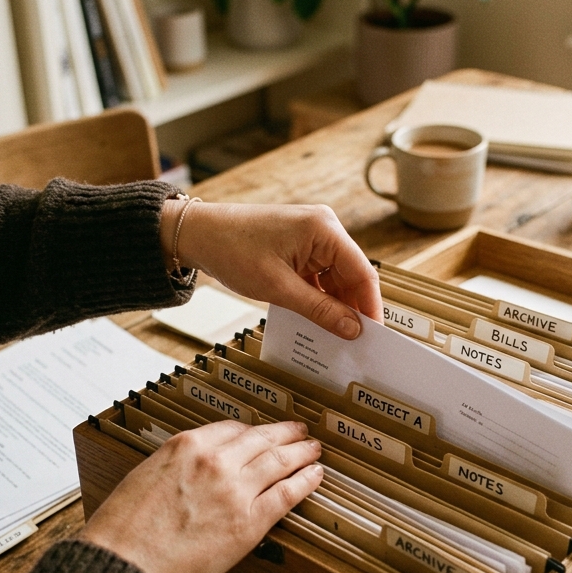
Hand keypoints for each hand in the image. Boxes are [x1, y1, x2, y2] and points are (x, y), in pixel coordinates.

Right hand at [81, 420, 322, 572]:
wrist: (126, 564)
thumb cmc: (123, 530)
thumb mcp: (143, 476)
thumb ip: (174, 467)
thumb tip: (190, 472)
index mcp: (185, 446)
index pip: (230, 429)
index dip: (251, 431)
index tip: (259, 433)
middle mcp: (214, 461)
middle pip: (260, 439)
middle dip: (283, 434)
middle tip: (298, 431)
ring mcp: (235, 489)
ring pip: (279, 461)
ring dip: (301, 452)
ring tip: (313, 449)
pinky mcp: (249, 522)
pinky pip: (287, 494)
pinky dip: (305, 481)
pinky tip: (315, 476)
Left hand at [161, 201, 381, 339]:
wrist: (197, 234)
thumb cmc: (232, 250)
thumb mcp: (278, 287)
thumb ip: (319, 309)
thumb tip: (353, 329)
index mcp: (324, 229)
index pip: (362, 272)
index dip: (371, 306)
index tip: (374, 336)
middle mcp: (324, 228)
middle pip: (351, 276)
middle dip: (353, 308)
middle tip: (357, 344)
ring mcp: (312, 237)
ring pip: (335, 279)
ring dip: (335, 306)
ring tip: (337, 337)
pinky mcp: (299, 247)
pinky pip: (318, 276)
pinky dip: (319, 298)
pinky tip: (318, 321)